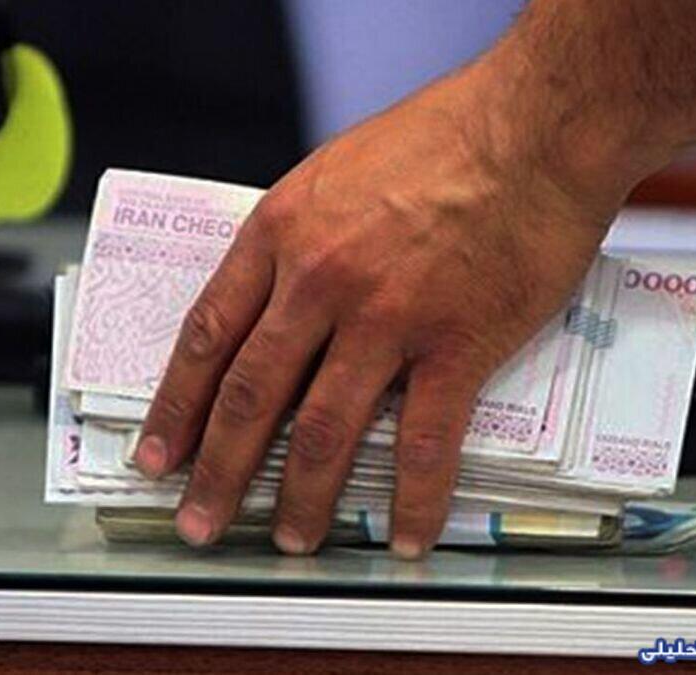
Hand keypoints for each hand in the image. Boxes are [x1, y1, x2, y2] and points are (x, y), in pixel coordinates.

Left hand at [133, 55, 631, 558]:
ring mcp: (386, 315)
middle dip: (218, 471)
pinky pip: (425, 442)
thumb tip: (278, 300)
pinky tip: (403, 535)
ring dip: (302, 498)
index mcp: (282, 231)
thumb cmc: (445, 135)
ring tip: (291, 541)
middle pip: (252, 395)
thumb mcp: (336, 170)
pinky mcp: (456, 343)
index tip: (159, 454)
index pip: (209, 335)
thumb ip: (299, 238)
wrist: (536, 123)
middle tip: (198, 521)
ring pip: (324, 430)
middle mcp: (320, 279)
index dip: (178, 406)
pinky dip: (412, 499)